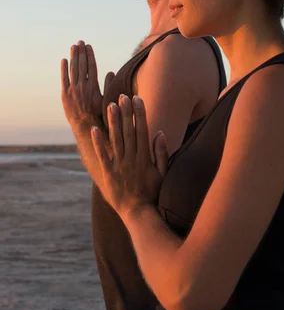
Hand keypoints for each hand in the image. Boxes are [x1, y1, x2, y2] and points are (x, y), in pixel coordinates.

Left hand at [61, 40, 114, 132]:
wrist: (85, 127)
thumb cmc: (99, 115)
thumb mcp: (106, 100)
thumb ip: (108, 85)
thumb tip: (111, 72)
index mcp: (94, 86)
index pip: (92, 66)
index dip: (90, 55)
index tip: (89, 46)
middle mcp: (83, 86)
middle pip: (82, 65)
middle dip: (81, 52)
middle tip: (80, 42)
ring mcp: (73, 90)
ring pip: (73, 69)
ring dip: (73, 57)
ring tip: (73, 46)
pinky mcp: (65, 95)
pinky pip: (64, 78)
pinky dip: (64, 69)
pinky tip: (64, 60)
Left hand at [90, 95, 168, 218]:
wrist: (139, 213)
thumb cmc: (153, 193)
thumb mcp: (163, 173)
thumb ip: (162, 153)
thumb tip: (160, 132)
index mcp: (145, 157)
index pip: (142, 130)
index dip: (139, 114)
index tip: (137, 99)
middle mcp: (131, 159)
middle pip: (128, 131)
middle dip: (125, 112)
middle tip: (122, 96)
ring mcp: (119, 166)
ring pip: (115, 140)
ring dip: (112, 122)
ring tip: (110, 105)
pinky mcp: (107, 174)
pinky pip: (102, 156)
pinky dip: (97, 143)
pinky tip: (94, 130)